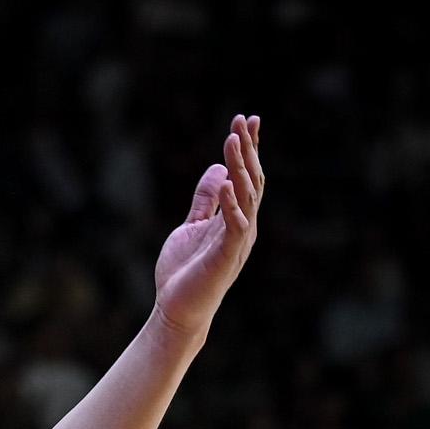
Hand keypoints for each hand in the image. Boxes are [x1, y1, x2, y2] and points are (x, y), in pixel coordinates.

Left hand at [154, 115, 263, 337]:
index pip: (247, 176)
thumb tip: (218, 169)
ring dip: (241, 167)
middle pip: (252, 180)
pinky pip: (235, 225)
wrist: (177, 309)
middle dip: (248, 149)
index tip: (248, 120)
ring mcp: (237, 241)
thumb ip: (205, 200)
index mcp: (236, 217)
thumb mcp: (191, 225)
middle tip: (243, 120)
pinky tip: (228, 180)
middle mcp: (243, 225)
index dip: (250, 148)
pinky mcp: (227, 256)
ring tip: (232, 140)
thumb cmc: (185, 271)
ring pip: (246, 196)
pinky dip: (232, 203)